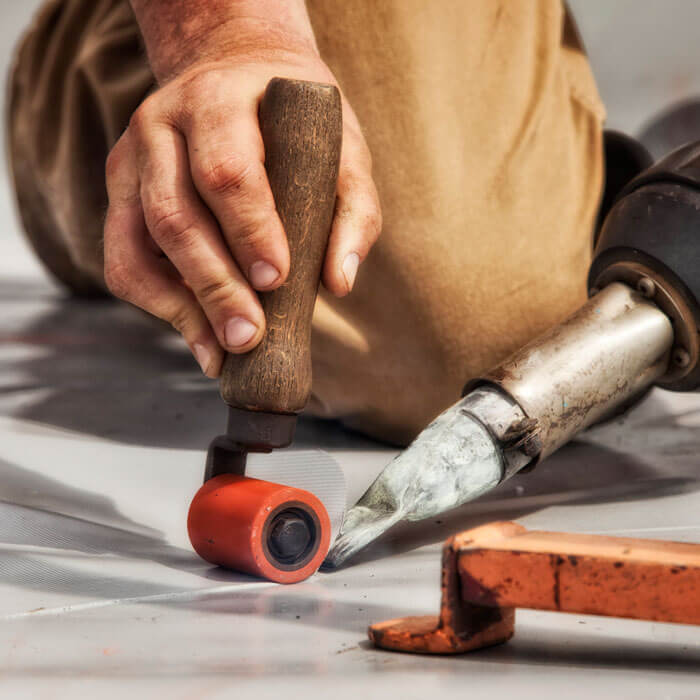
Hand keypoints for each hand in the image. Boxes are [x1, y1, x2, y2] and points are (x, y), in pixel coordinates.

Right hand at [104, 41, 380, 376]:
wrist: (231, 69)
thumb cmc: (292, 119)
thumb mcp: (339, 143)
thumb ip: (353, 208)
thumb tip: (340, 282)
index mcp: (218, 101)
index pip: (226, 171)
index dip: (248, 230)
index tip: (276, 280)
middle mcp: (161, 124)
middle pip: (173, 214)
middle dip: (214, 284)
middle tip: (250, 337)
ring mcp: (130, 158)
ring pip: (136, 243)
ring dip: (181, 307)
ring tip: (223, 353)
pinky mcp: (120, 192)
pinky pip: (122, 259)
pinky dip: (158, 306)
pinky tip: (199, 337)